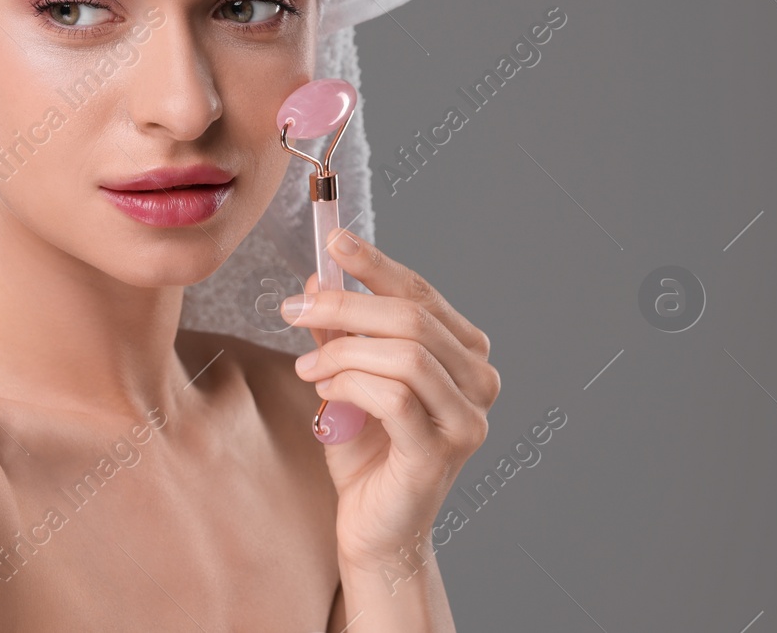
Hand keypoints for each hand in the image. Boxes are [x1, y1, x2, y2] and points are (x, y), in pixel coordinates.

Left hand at [282, 229, 498, 566]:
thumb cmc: (369, 455)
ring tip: (307, 365)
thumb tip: (321, 279)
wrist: (376, 533)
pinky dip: (350, 383)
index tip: (334, 243)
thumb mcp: (349, 379)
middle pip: (413, 318)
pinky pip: (393, 396)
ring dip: (344, 350)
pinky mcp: (440, 451)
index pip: (422, 294)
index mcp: (466, 355)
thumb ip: (343, 333)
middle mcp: (480, 381)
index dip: (377, 266)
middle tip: (296, 306)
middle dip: (348, 305)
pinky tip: (323, 390)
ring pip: (406, 354)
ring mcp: (467, 418)